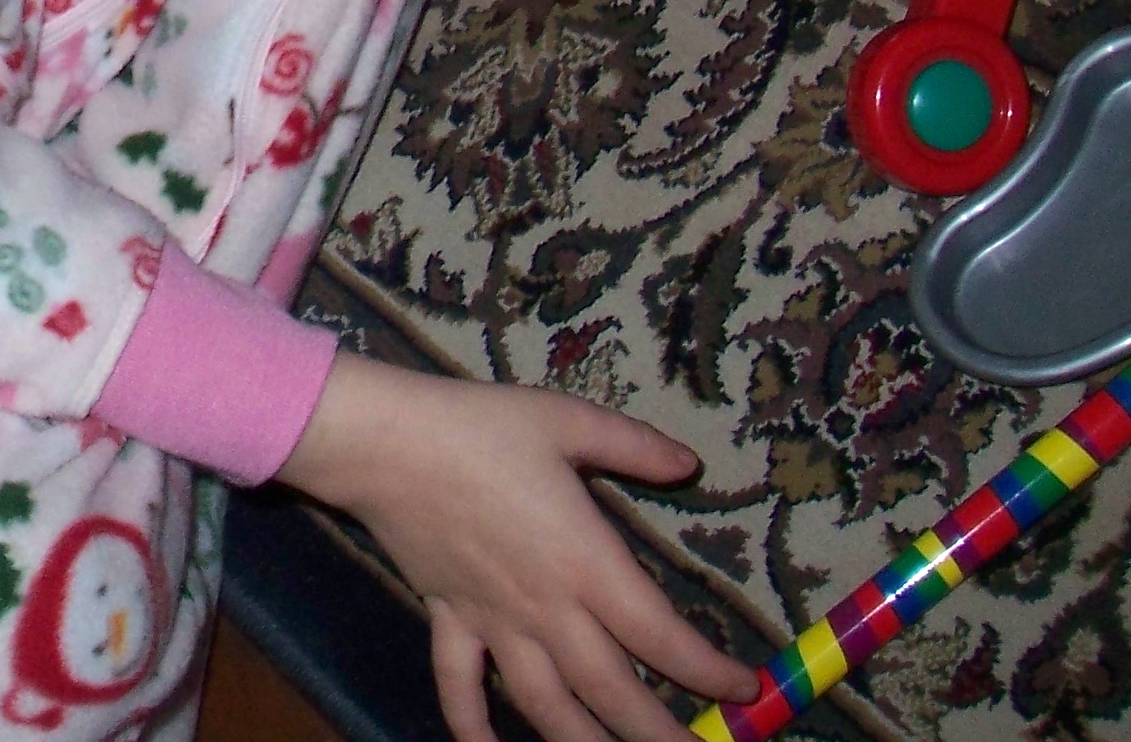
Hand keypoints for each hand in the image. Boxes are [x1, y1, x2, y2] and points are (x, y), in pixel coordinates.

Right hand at [276, 353, 764, 741]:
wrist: (386, 443)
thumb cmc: (479, 427)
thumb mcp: (564, 420)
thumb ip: (630, 446)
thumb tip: (687, 464)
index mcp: (585, 561)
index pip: (660, 635)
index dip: (707, 671)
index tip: (744, 691)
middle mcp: (546, 608)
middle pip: (613, 693)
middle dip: (660, 736)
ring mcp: (493, 623)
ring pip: (547, 707)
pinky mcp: (448, 620)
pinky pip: (460, 687)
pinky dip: (473, 728)